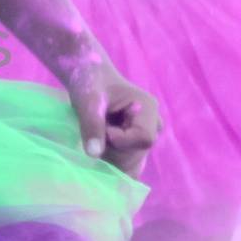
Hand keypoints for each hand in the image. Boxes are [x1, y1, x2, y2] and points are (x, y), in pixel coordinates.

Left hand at [59, 53, 160, 176]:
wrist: (88, 77)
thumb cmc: (89, 82)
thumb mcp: (87, 100)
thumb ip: (92, 125)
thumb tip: (94, 154)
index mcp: (147, 108)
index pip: (144, 138)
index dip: (120, 140)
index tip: (103, 129)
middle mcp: (153, 123)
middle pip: (138, 153)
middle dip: (113, 150)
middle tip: (97, 131)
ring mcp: (146, 134)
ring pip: (132, 161)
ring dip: (111, 155)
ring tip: (99, 134)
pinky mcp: (135, 142)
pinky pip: (129, 162)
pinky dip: (113, 160)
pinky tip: (101, 147)